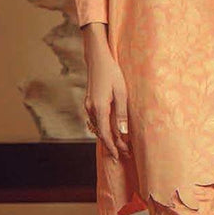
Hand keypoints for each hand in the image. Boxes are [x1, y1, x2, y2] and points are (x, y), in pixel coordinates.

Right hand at [82, 25, 130, 160]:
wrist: (97, 58)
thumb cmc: (112, 72)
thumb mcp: (121, 92)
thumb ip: (122, 113)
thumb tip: (123, 133)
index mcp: (99, 107)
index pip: (105, 134)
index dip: (112, 146)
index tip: (119, 156)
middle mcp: (91, 108)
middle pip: (101, 133)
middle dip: (112, 145)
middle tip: (125, 154)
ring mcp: (89, 105)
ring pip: (98, 127)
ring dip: (109, 137)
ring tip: (121, 145)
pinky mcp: (90, 102)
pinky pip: (97, 120)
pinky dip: (104, 128)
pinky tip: (112, 132)